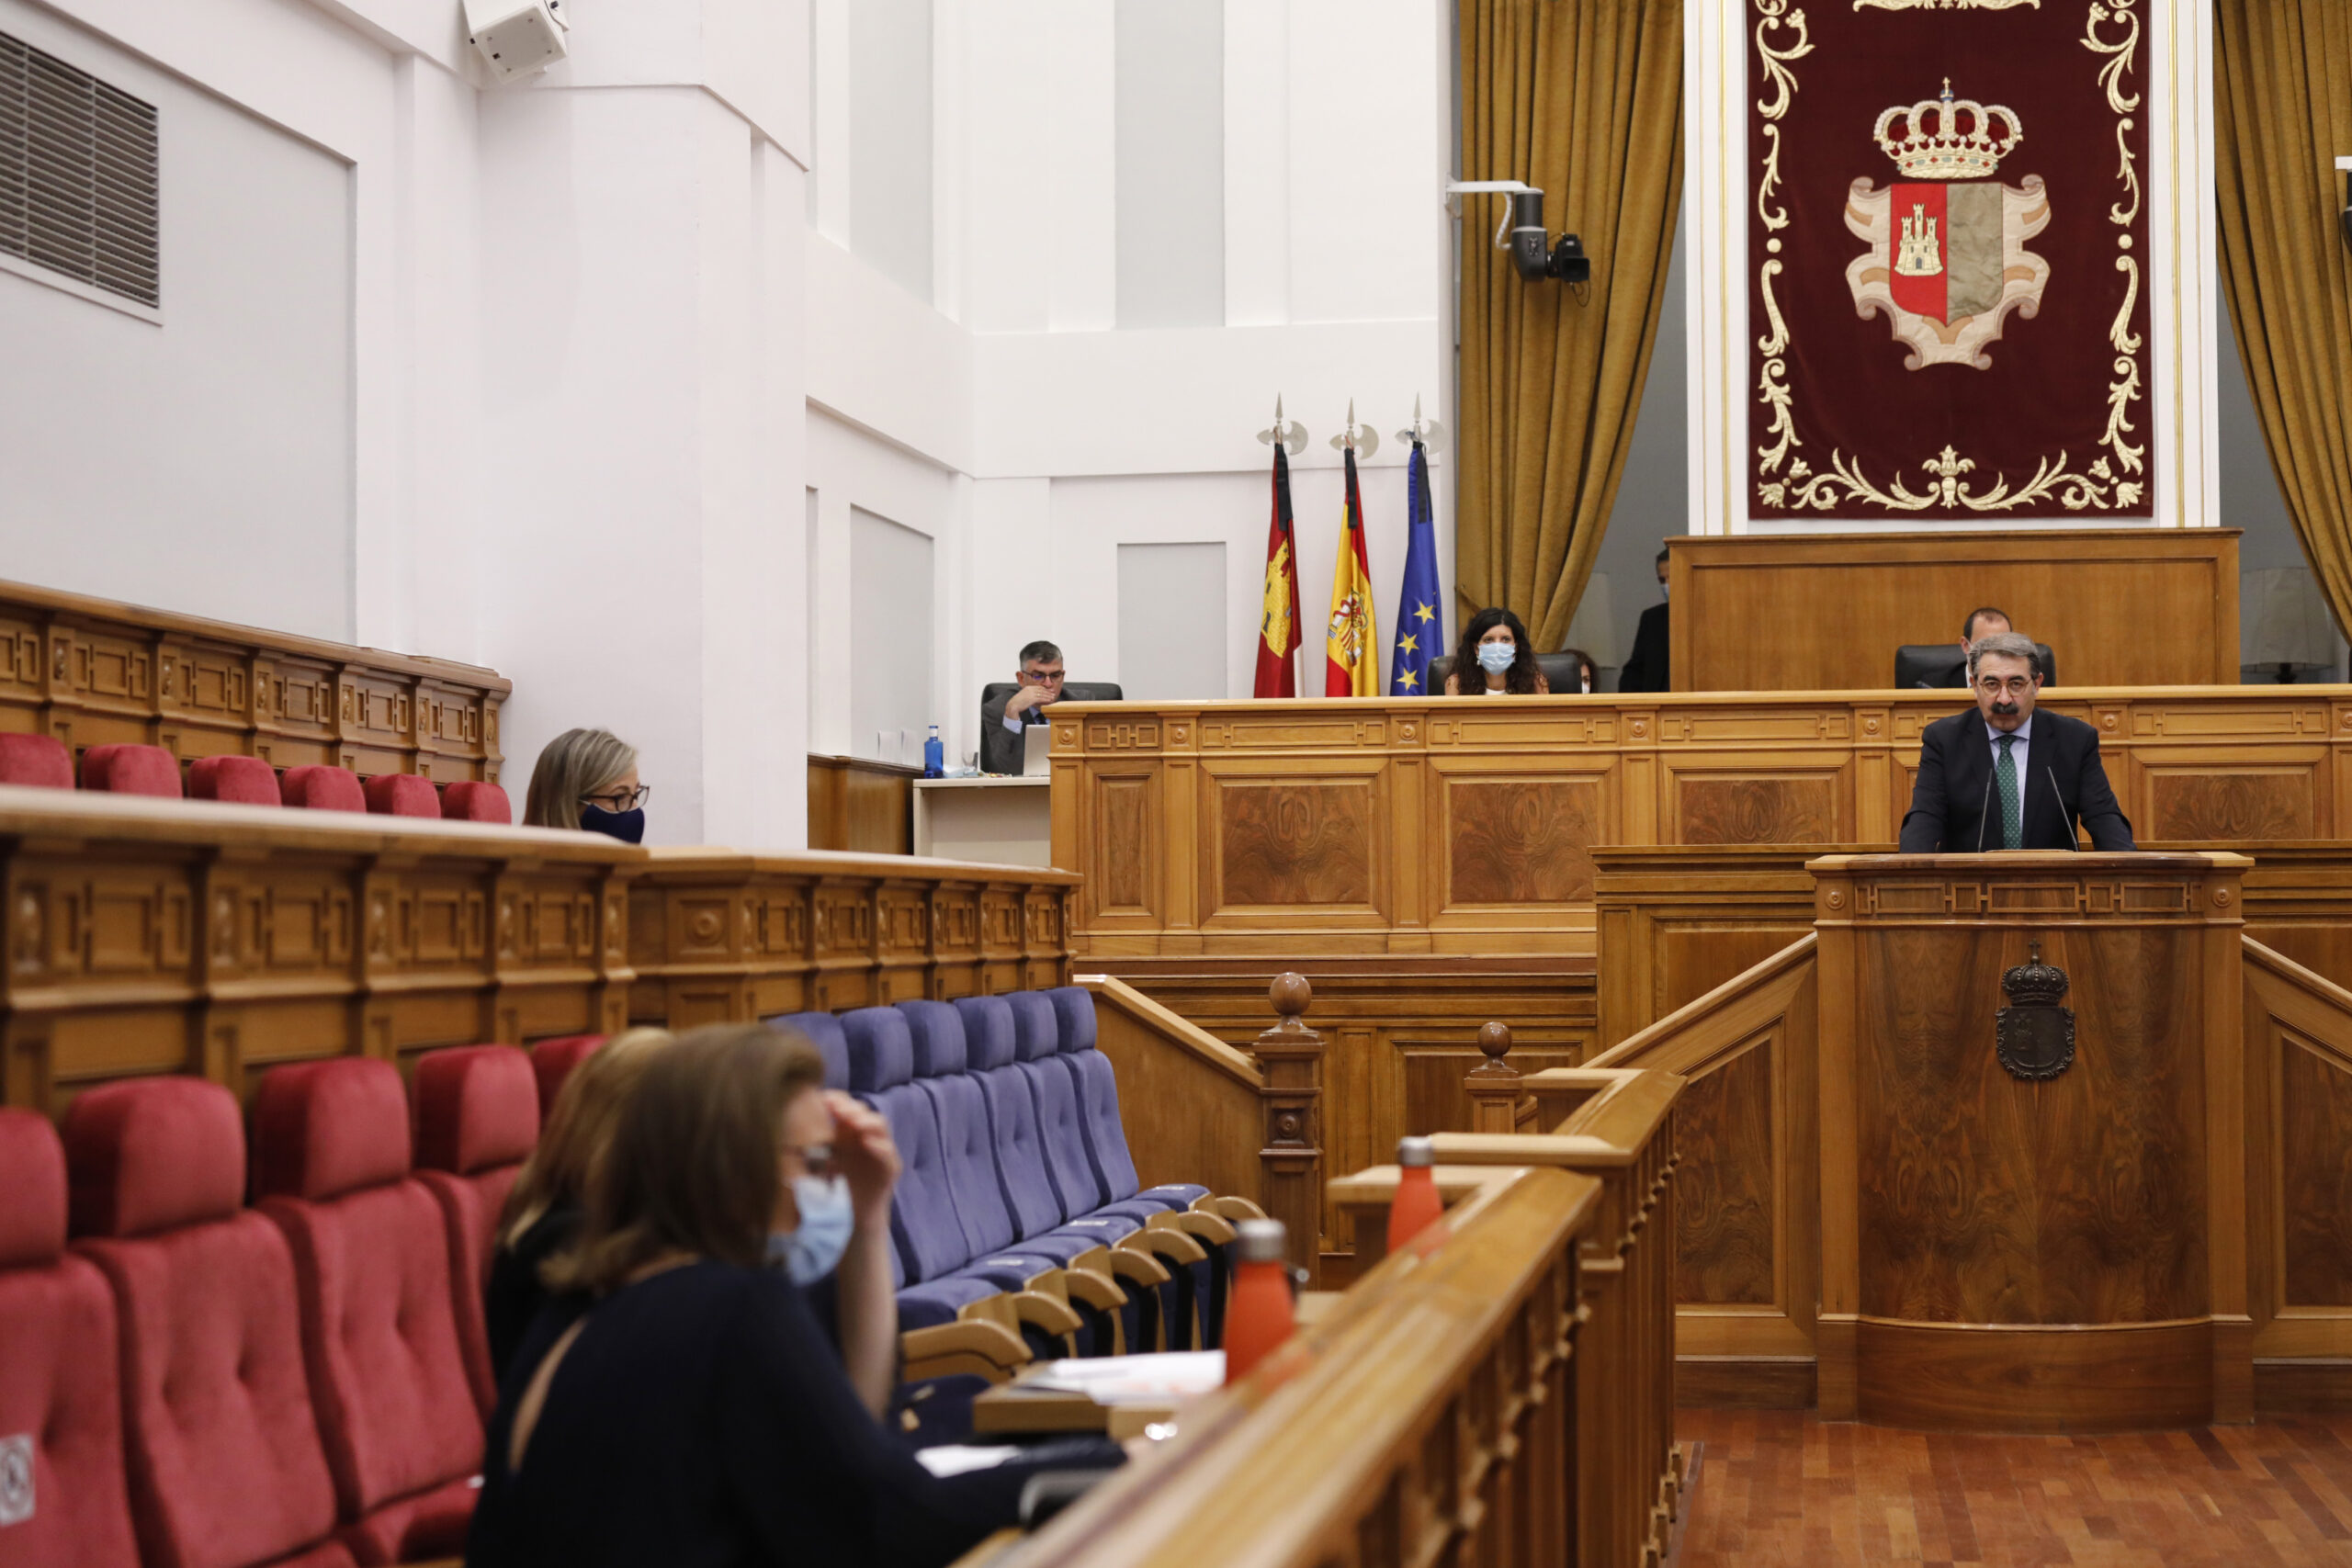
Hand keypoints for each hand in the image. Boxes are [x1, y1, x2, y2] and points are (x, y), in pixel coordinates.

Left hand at [824, 1090, 899, 1227]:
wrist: (855, 1217)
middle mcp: (868, 1137)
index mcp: (852, 1132)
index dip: (838, 1100)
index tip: (822, 1098)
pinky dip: (879, 1146)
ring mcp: (883, 1151)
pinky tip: (867, 1143)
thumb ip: (815, 1146)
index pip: (849, 1107)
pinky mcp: (891, 1169)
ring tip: (853, 1122)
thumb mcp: (823, 1161)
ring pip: (881, 1127)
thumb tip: (790, 1129)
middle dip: (851, 1108)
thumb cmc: (838, 1186)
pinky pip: (889, 1153)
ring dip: (867, 1122)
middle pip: (865, 1112)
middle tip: (837, 1109)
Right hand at [1005, 683, 1051, 717]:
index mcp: (1028, 688)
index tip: (1049, 691)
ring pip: (1042, 694)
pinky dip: (1046, 699)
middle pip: (1041, 690)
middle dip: (1048, 692)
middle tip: (1053, 693)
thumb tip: (1035, 698)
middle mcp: (1030, 689)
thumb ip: (1030, 695)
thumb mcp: (1024, 696)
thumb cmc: (1018, 703)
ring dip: (1048, 696)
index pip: (1038, 687)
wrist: (1013, 706)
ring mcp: (1031, 693)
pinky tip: (1049, 700)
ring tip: (1053, 697)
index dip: (1045, 689)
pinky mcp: (1032, 698)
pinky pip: (1041, 698)